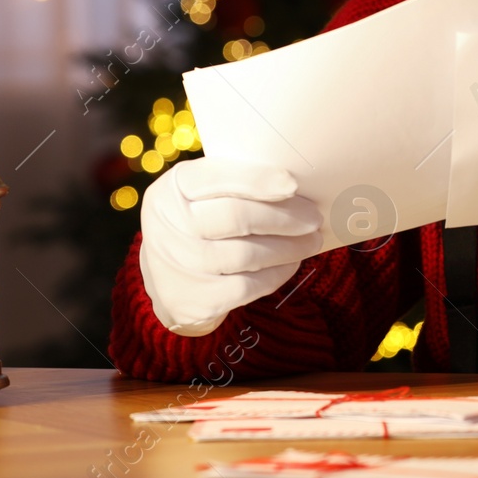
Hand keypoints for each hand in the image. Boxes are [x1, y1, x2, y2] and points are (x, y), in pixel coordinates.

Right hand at [138, 157, 323, 335]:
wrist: (163, 277)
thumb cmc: (198, 220)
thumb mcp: (201, 192)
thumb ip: (236, 182)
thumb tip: (295, 186)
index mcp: (174, 187)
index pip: (216, 177)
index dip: (257, 180)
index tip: (293, 184)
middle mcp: (169, 224)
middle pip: (236, 217)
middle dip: (284, 218)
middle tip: (314, 219)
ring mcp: (180, 265)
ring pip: (247, 255)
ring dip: (289, 247)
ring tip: (311, 241)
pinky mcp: (195, 299)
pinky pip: (248, 286)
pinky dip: (277, 273)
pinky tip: (291, 262)